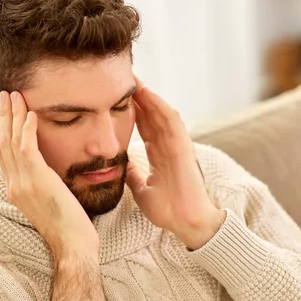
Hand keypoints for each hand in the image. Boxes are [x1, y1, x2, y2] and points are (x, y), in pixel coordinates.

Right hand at [0, 91, 98, 259]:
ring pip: (12, 141)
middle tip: (3, 94)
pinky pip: (27, 148)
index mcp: (15, 189)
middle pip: (3, 143)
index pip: (4, 153)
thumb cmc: (68, 226)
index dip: (2, 130)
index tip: (4, 111)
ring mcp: (23, 183)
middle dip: (3, 117)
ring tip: (14, 95)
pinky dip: (27, 129)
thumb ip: (42, 182)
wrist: (73, 246)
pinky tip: (31, 114)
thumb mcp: (50, 200)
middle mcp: (14, 185)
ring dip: (13, 116)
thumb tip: (46, 169)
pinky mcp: (37, 181)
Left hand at [125, 78, 225, 249]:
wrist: (185, 223)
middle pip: (152, 115)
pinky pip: (172, 122)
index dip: (131, 110)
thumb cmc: (168, 209)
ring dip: (148, 95)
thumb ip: (134, 174)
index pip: (144, 126)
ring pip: (161, 113)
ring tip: (133, 79)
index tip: (115, 96)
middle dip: (138, 97)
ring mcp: (177, 145)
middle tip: (122, 77)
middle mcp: (168, 146)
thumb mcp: (142, 188)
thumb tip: (121, 165)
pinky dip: (160, 106)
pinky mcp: (184, 147)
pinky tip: (148, 94)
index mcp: (159, 154)